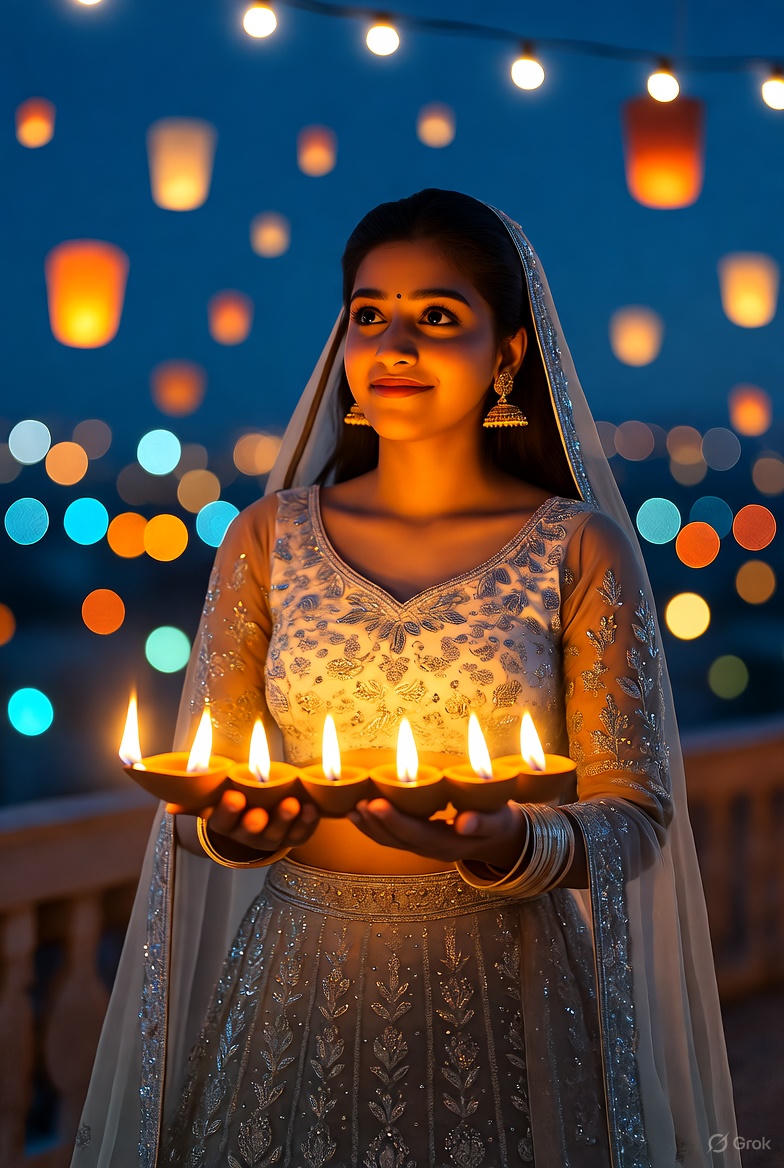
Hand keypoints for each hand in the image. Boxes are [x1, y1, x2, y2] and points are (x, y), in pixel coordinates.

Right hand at [165, 790, 320, 854]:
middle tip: (258, 812)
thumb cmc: (236, 796)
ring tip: (292, 803)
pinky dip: (308, 822)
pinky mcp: (294, 836)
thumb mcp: (215, 798)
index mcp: (226, 824)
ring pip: (278, 834)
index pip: (221, 822)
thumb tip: (169, 806)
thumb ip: (197, 799)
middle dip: (254, 822)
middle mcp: (248, 835)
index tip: (233, 795)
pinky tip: (312, 807)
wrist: (261, 812)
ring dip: (285, 819)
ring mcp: (272, 837)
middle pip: (250, 832)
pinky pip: (302, 833)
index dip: (227, 811)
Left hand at [347, 798, 526, 868]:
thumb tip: (464, 823)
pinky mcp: (416, 841)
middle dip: (376, 823)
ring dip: (369, 826)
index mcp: (449, 845)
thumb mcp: (498, 820)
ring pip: (389, 841)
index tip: (376, 804)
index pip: (417, 833)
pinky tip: (357, 813)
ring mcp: (421, 848)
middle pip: (397, 840)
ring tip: (352, 808)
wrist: (498, 836)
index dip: (395, 820)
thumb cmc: (498, 820)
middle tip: (358, 803)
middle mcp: (430, 850)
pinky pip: (389, 838)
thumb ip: (482, 822)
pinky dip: (372, 827)